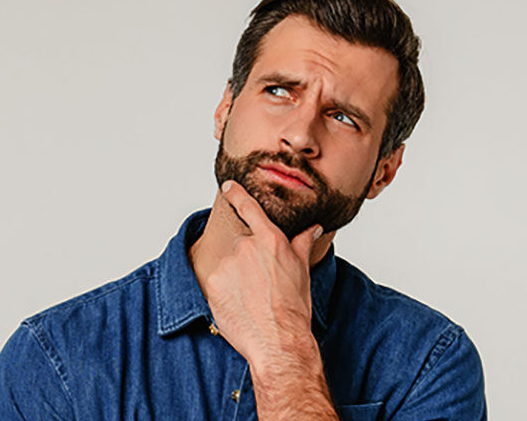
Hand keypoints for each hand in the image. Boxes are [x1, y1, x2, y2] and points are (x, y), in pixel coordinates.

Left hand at [204, 180, 321, 364]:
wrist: (278, 340)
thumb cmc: (294, 308)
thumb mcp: (302, 271)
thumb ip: (302, 243)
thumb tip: (314, 227)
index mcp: (270, 240)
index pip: (250, 209)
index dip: (237, 194)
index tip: (228, 186)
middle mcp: (246, 247)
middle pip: (241, 246)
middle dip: (248, 262)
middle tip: (262, 285)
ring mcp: (227, 265)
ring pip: (228, 266)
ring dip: (236, 278)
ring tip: (252, 299)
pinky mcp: (212, 283)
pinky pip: (217, 283)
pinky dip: (224, 292)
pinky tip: (239, 306)